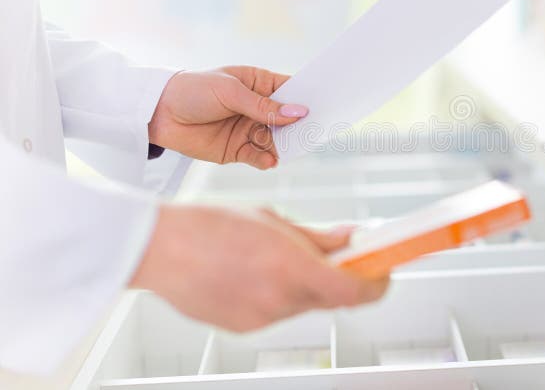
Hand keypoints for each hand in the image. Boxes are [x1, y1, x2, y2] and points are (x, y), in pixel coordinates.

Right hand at [130, 205, 389, 330]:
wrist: (158, 247)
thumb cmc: (210, 225)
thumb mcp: (273, 220)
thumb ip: (318, 236)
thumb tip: (351, 237)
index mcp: (290, 267)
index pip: (353, 292)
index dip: (377, 285)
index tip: (383, 272)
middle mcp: (279, 300)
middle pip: (330, 298)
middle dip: (339, 277)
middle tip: (338, 255)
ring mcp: (261, 319)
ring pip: (302, 303)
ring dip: (305, 283)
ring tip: (277, 256)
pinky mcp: (243, 327)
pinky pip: (276, 311)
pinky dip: (278, 293)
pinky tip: (253, 272)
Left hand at [148, 66, 306, 168]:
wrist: (158, 113)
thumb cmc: (193, 90)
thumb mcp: (230, 92)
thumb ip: (263, 106)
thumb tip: (297, 113)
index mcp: (260, 84)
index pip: (291, 90)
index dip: (308, 97)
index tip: (325, 104)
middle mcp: (259, 108)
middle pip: (288, 119)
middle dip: (300, 126)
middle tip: (314, 132)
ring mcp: (249, 130)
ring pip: (277, 140)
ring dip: (285, 145)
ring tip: (291, 149)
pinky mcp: (238, 150)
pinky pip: (259, 157)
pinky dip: (266, 159)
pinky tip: (269, 160)